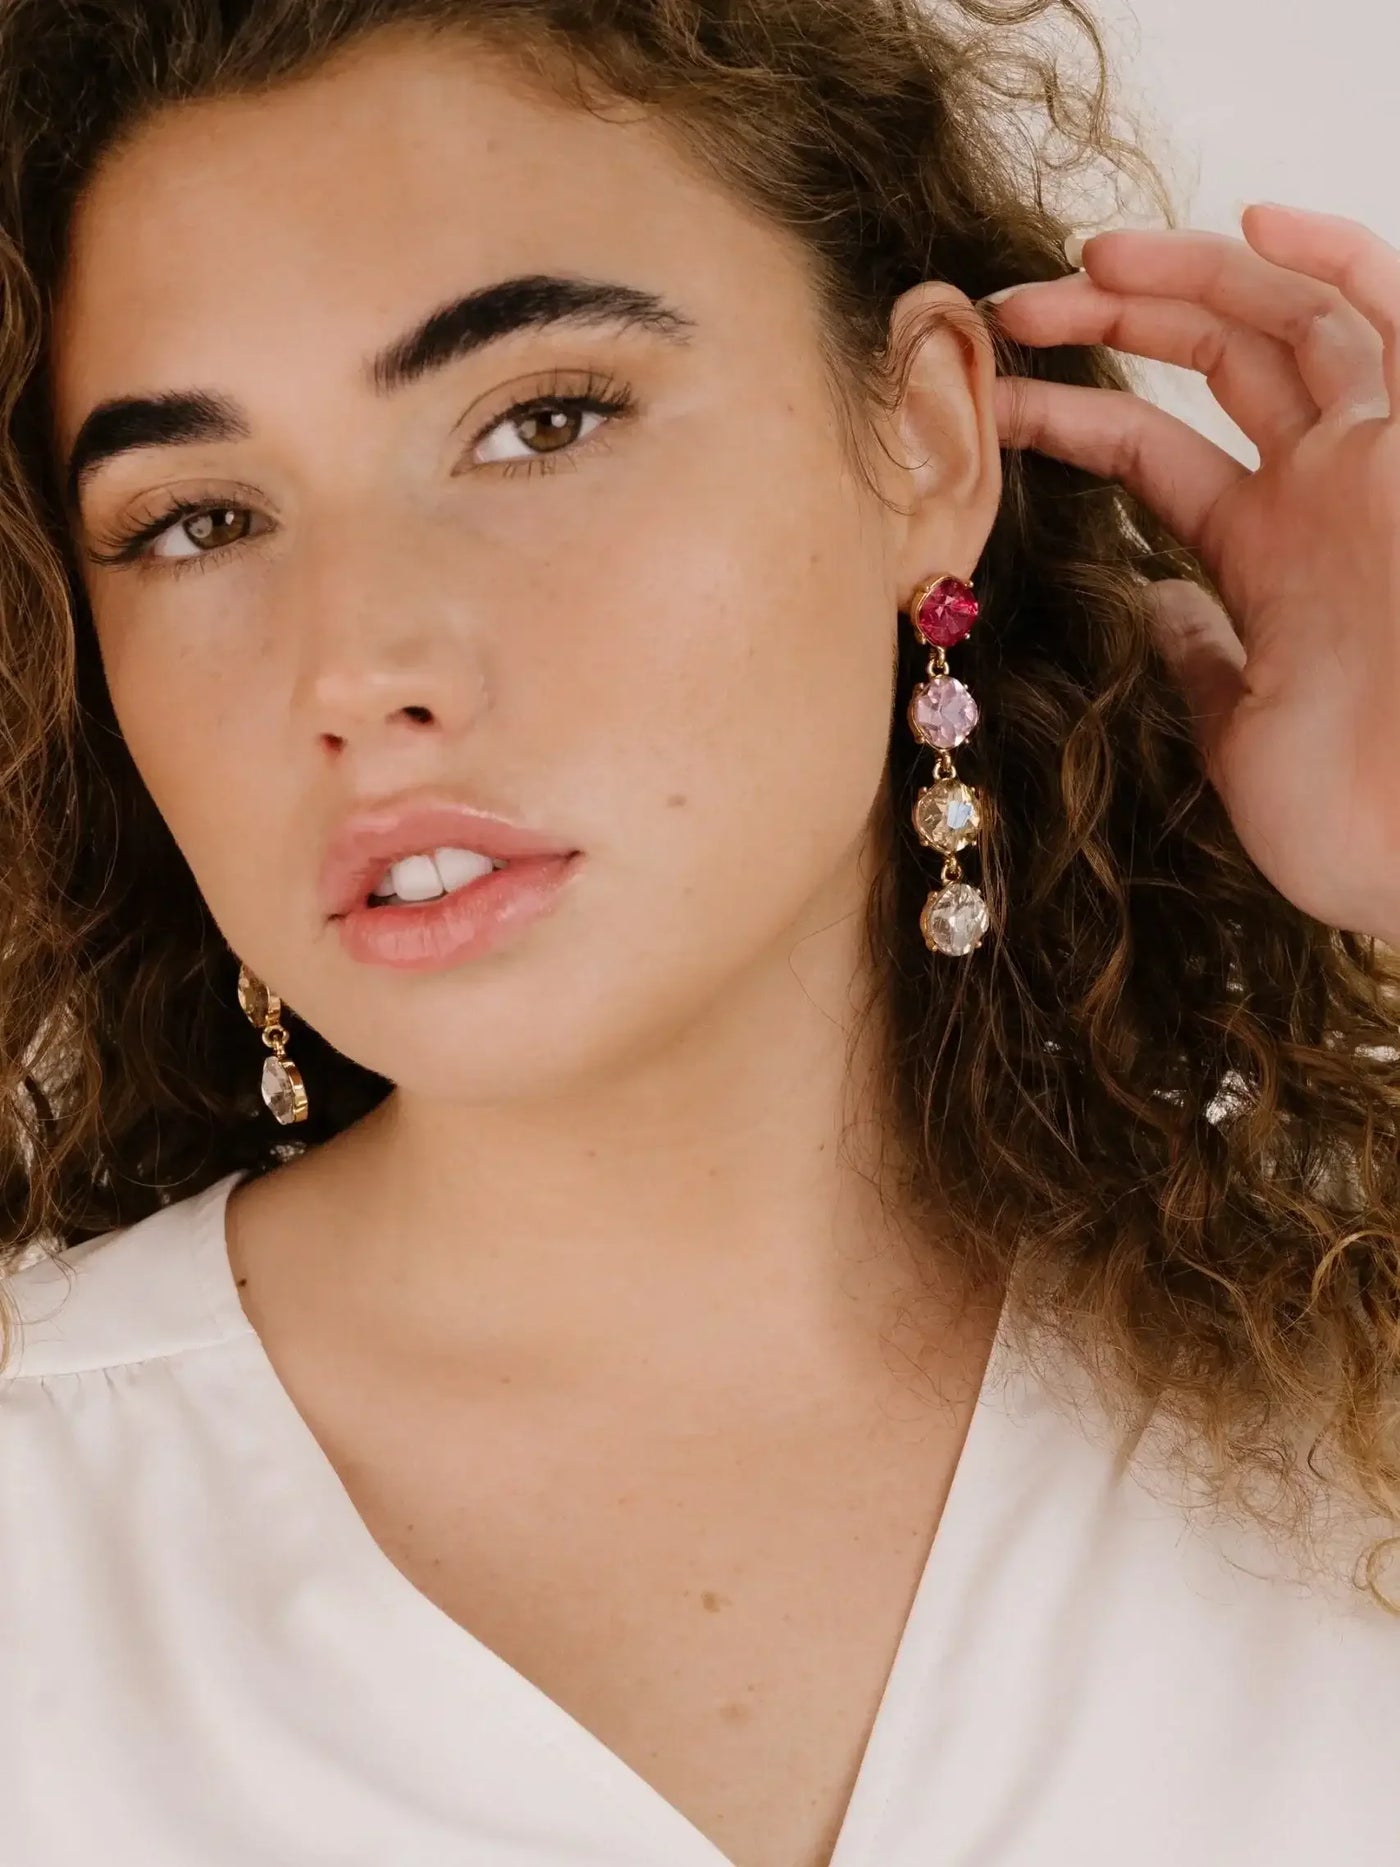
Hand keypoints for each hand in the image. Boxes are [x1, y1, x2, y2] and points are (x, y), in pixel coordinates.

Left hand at [984, 202, 1399, 944]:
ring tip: (1086, 257)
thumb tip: (1153, 605)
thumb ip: (1202, 655)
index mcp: (1274, 554)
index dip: (1071, 414)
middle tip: (1013, 305)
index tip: (993, 398)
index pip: (1154, 449)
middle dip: (1112, 318)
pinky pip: (1388, 322)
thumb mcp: (1240, 730)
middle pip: (1219, 359)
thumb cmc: (1355, 820)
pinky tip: (1255, 219)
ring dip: (1186, 276)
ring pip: (1285, 321)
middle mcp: (1331, 490)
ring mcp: (1380, 463)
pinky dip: (1334, 260)